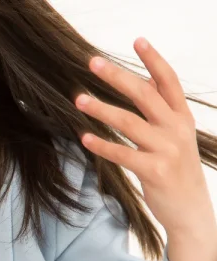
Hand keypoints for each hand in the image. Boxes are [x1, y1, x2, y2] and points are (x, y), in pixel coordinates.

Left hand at [74, 37, 215, 236]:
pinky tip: (85, 138)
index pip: (169, 81)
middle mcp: (177, 129)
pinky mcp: (155, 171)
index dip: (153, 60)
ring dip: (101, 109)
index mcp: (182, 118)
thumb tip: (139, 85)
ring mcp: (168, 150)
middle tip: (92, 63)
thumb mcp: (176, 138)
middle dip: (117, 76)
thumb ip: (161, 114)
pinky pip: (123, 154)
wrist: (191, 211)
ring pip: (129, 122)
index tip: (137, 40)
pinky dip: (102, 145)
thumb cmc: (177, 171)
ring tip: (78, 99)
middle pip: (144, 95)